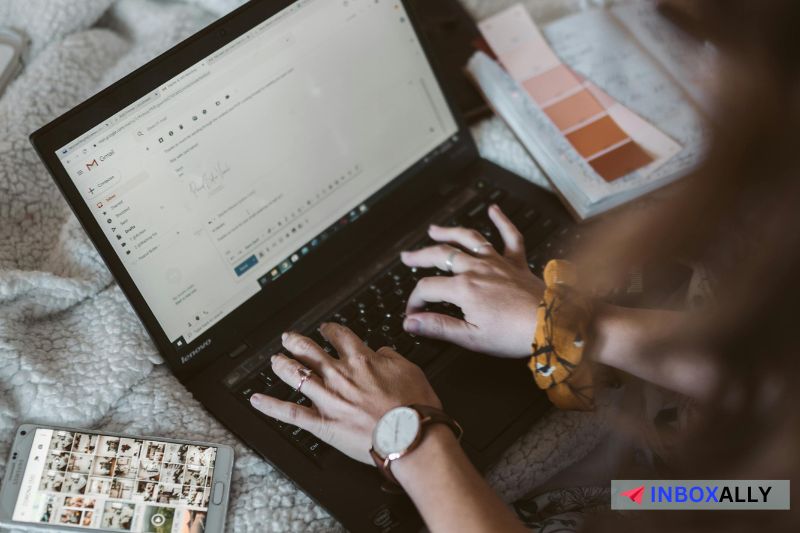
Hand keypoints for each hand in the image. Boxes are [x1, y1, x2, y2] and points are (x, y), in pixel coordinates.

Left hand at [250, 323, 440, 464]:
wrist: (412, 436)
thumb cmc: (415, 407)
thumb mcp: (410, 369)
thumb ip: (391, 357)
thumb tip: (381, 351)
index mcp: (362, 360)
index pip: (340, 337)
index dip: (330, 330)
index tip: (326, 329)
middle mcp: (341, 375)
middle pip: (310, 351)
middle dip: (297, 342)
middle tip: (289, 338)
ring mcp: (329, 399)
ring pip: (296, 376)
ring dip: (282, 365)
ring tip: (274, 360)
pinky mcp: (323, 424)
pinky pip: (290, 413)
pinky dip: (271, 406)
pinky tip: (256, 400)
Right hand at [401, 205, 542, 357]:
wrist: (550, 326)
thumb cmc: (513, 334)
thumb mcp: (470, 337)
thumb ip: (438, 327)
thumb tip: (411, 323)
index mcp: (463, 289)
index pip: (427, 288)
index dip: (415, 301)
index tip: (413, 314)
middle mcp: (477, 269)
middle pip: (441, 255)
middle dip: (420, 256)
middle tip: (407, 257)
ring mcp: (497, 263)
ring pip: (469, 239)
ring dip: (449, 232)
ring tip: (434, 230)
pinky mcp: (516, 263)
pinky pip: (510, 236)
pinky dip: (502, 221)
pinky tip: (494, 210)